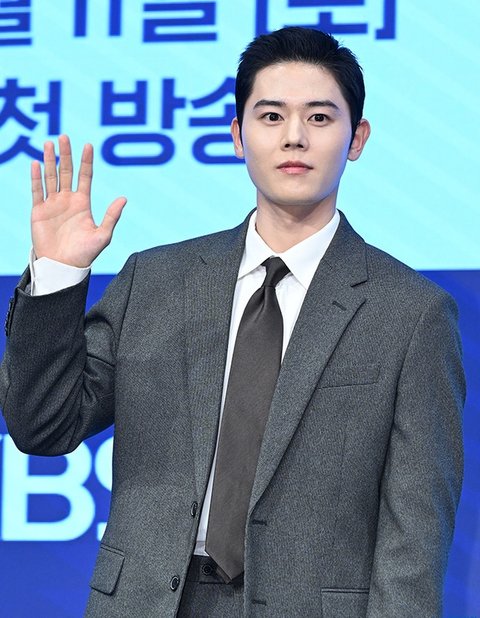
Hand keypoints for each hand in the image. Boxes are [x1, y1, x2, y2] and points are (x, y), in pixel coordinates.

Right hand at [31, 135, 126, 267]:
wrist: (63, 266)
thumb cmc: (85, 254)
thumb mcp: (103, 235)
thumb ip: (112, 216)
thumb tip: (124, 198)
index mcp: (83, 203)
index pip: (85, 177)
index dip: (86, 161)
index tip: (88, 145)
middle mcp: (67, 200)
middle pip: (66, 172)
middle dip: (65, 154)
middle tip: (64, 136)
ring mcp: (52, 204)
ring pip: (50, 177)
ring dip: (50, 160)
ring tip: (49, 143)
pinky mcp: (38, 211)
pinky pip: (37, 190)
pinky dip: (36, 177)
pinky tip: (36, 163)